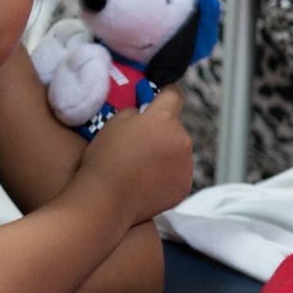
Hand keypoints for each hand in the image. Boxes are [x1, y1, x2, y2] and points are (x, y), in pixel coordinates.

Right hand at [80, 85, 192, 224]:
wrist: (107, 198)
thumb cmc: (106, 158)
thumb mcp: (113, 123)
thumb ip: (134, 112)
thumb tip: (144, 114)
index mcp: (164, 120)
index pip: (174, 95)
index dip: (166, 94)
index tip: (160, 98)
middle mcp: (182, 140)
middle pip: (174, 127)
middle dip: (160, 131)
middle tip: (137, 143)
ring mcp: (186, 166)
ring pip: (177, 151)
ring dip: (164, 154)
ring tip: (139, 166)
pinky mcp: (184, 186)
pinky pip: (177, 173)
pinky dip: (165, 174)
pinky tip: (145, 181)